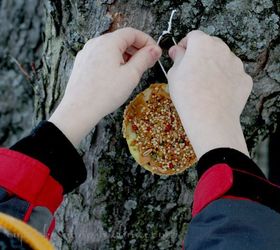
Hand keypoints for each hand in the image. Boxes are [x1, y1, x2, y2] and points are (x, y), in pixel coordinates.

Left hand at [49, 28, 161, 145]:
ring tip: (133, 71)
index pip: (132, 33)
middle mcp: (95, 44)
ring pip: (111, 49)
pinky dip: (113, 61)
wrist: (79, 110)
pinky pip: (101, 57)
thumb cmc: (104, 94)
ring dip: (125, 56)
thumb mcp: (131, 75)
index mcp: (108, 43)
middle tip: (147, 63)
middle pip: (121, 39)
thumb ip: (144, 59)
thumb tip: (154, 50)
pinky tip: (117, 75)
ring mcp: (87, 53)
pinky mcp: (82, 64)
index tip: (155, 52)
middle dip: (137, 49)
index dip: (147, 41)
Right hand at [167, 30, 252, 157]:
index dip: (185, 45)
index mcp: (202, 44)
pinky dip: (226, 80)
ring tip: (206, 84)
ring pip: (223, 60)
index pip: (193, 36)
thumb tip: (176, 50)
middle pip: (210, 45)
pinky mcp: (245, 79)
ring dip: (214, 66)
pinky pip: (233, 75)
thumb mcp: (174, 75)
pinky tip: (218, 92)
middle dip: (200, 54)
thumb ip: (177, 58)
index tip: (180, 55)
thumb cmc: (187, 95)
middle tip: (192, 71)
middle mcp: (222, 49)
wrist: (210, 118)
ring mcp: (236, 64)